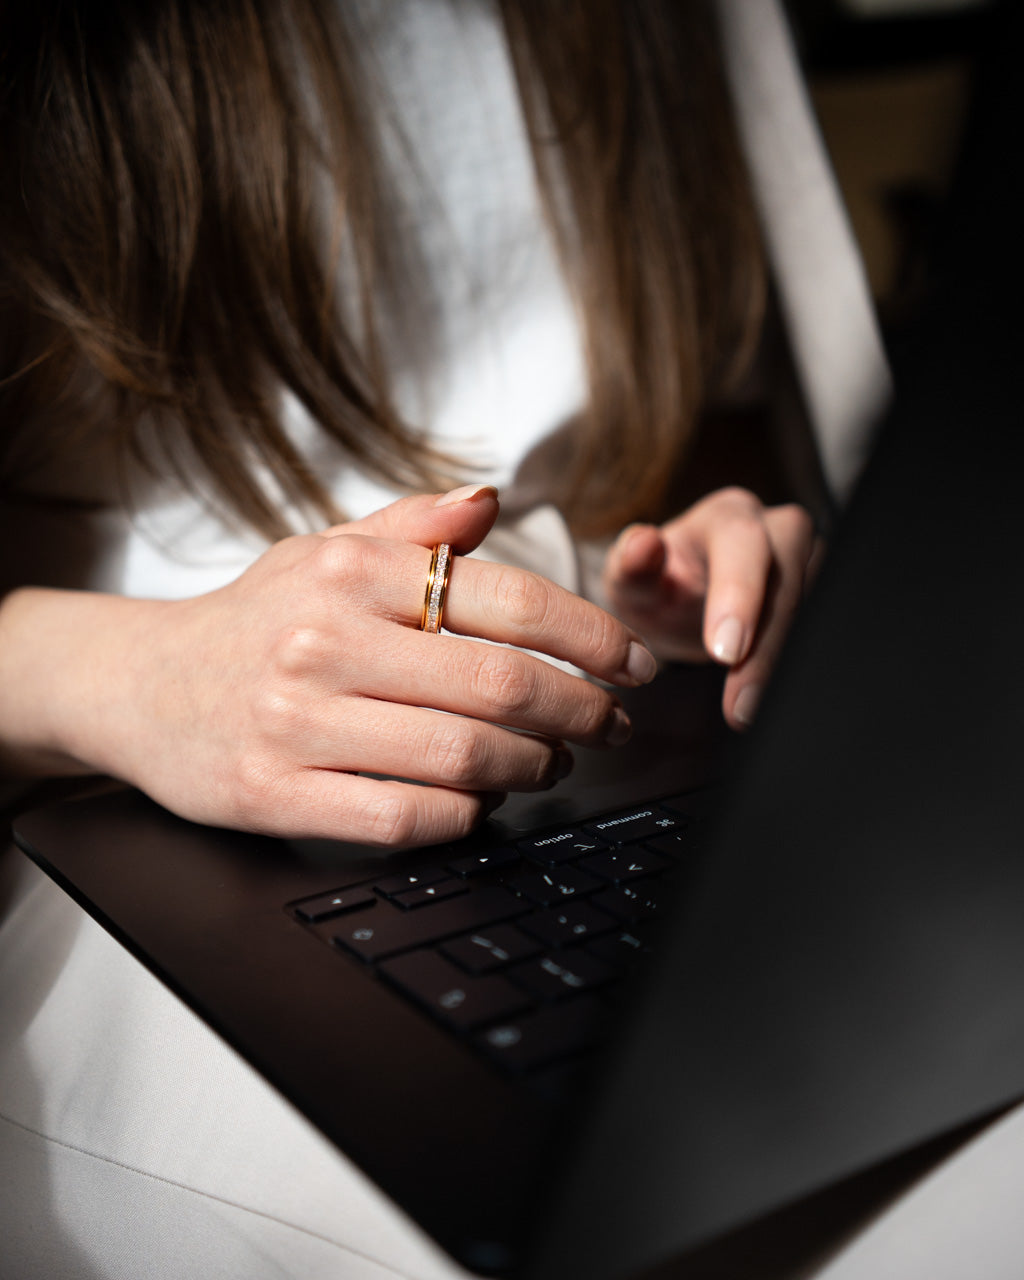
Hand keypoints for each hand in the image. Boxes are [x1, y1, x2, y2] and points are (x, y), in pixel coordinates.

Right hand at [47, 485, 655, 845]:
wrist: (136, 684)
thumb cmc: (252, 619)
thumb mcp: (321, 550)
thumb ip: (412, 524)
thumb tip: (493, 500)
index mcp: (348, 570)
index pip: (505, 596)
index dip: (591, 635)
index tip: (634, 661)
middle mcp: (323, 639)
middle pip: (501, 683)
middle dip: (582, 708)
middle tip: (612, 721)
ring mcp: (297, 722)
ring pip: (463, 756)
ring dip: (533, 765)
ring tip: (552, 759)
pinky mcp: (275, 794)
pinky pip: (404, 818)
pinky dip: (464, 816)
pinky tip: (480, 801)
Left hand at [602, 488, 818, 729]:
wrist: (684, 600)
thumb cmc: (659, 582)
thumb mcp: (631, 577)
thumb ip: (631, 564)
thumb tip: (641, 544)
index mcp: (728, 517)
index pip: (744, 543)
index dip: (739, 595)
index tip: (724, 652)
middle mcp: (777, 532)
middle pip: (789, 578)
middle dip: (768, 644)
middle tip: (742, 702)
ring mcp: (807, 566)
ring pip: (811, 610)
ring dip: (784, 665)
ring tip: (748, 711)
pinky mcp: (820, 599)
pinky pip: (815, 634)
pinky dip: (793, 671)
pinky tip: (770, 704)